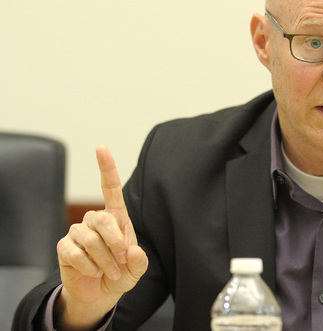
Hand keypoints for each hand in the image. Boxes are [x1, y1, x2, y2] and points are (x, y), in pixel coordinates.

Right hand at [54, 146, 147, 328]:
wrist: (101, 293)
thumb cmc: (121, 273)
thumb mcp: (137, 269)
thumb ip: (140, 261)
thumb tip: (133, 251)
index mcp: (116, 217)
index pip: (110, 188)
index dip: (106, 168)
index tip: (101, 148)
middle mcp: (96, 220)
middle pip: (102, 218)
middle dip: (115, 242)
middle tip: (122, 261)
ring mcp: (78, 232)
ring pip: (89, 238)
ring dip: (103, 259)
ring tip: (109, 271)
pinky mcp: (64, 247)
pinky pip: (75, 252)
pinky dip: (89, 266)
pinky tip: (94, 272)